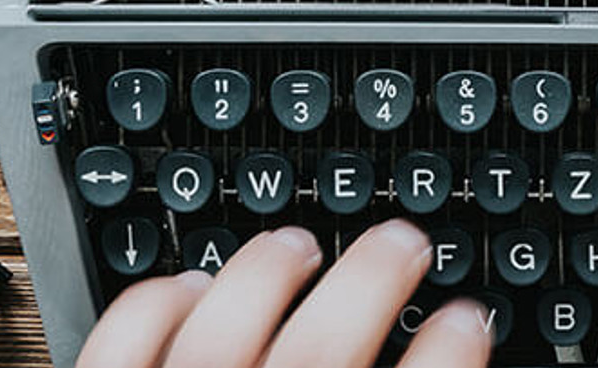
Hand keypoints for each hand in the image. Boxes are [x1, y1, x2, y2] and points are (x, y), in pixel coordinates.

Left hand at [74, 219, 491, 367]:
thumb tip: (445, 355)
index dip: (454, 349)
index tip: (470, 316)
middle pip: (326, 346)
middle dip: (373, 279)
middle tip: (401, 243)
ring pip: (224, 331)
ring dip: (267, 272)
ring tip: (296, 244)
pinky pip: (127, 342)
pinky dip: (161, 303)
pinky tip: (191, 287)